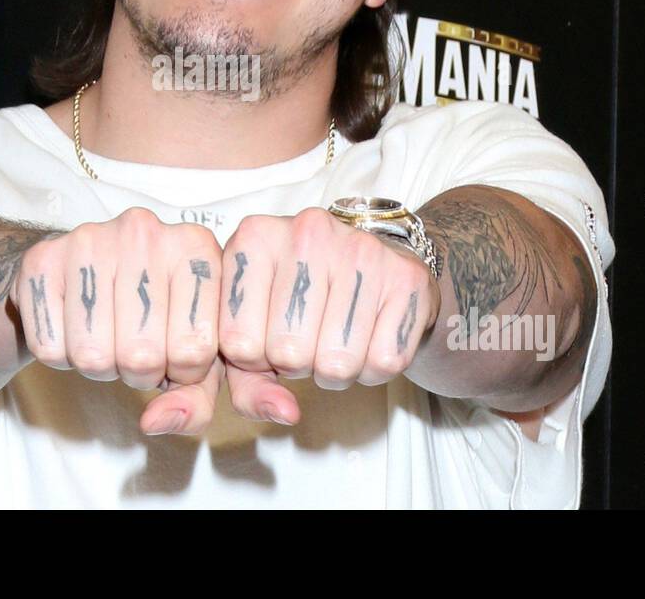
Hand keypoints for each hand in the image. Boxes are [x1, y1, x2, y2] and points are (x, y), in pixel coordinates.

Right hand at [11, 207, 225, 435]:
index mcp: (197, 247)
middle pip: (141, 356)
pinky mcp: (41, 259)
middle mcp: (145, 232)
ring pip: (92, 356)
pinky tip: (73, 327)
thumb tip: (156, 421)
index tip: (175, 352)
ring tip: (106, 337)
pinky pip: (49, 348)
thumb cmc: (153, 315)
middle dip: (139, 373)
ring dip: (99, 367)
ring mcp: (90, 240)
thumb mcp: (193, 354)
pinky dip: (60, 357)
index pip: (196, 350)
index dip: (184, 372)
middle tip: (134, 348)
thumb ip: (196, 399)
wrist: (79, 275)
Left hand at [216, 208, 439, 424]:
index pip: (238, 343)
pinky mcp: (405, 276)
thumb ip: (247, 384)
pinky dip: (375, 368)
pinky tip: (369, 335)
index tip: (269, 333)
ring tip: (336, 338)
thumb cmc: (299, 301)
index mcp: (255, 238)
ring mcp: (361, 249)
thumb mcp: (254, 332)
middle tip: (308, 338)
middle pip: (288, 354)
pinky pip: (384, 361)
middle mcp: (306, 232)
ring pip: (337, 363)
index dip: (254, 359)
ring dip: (336, 371)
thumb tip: (284, 412)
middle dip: (297, 365)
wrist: (372, 266)